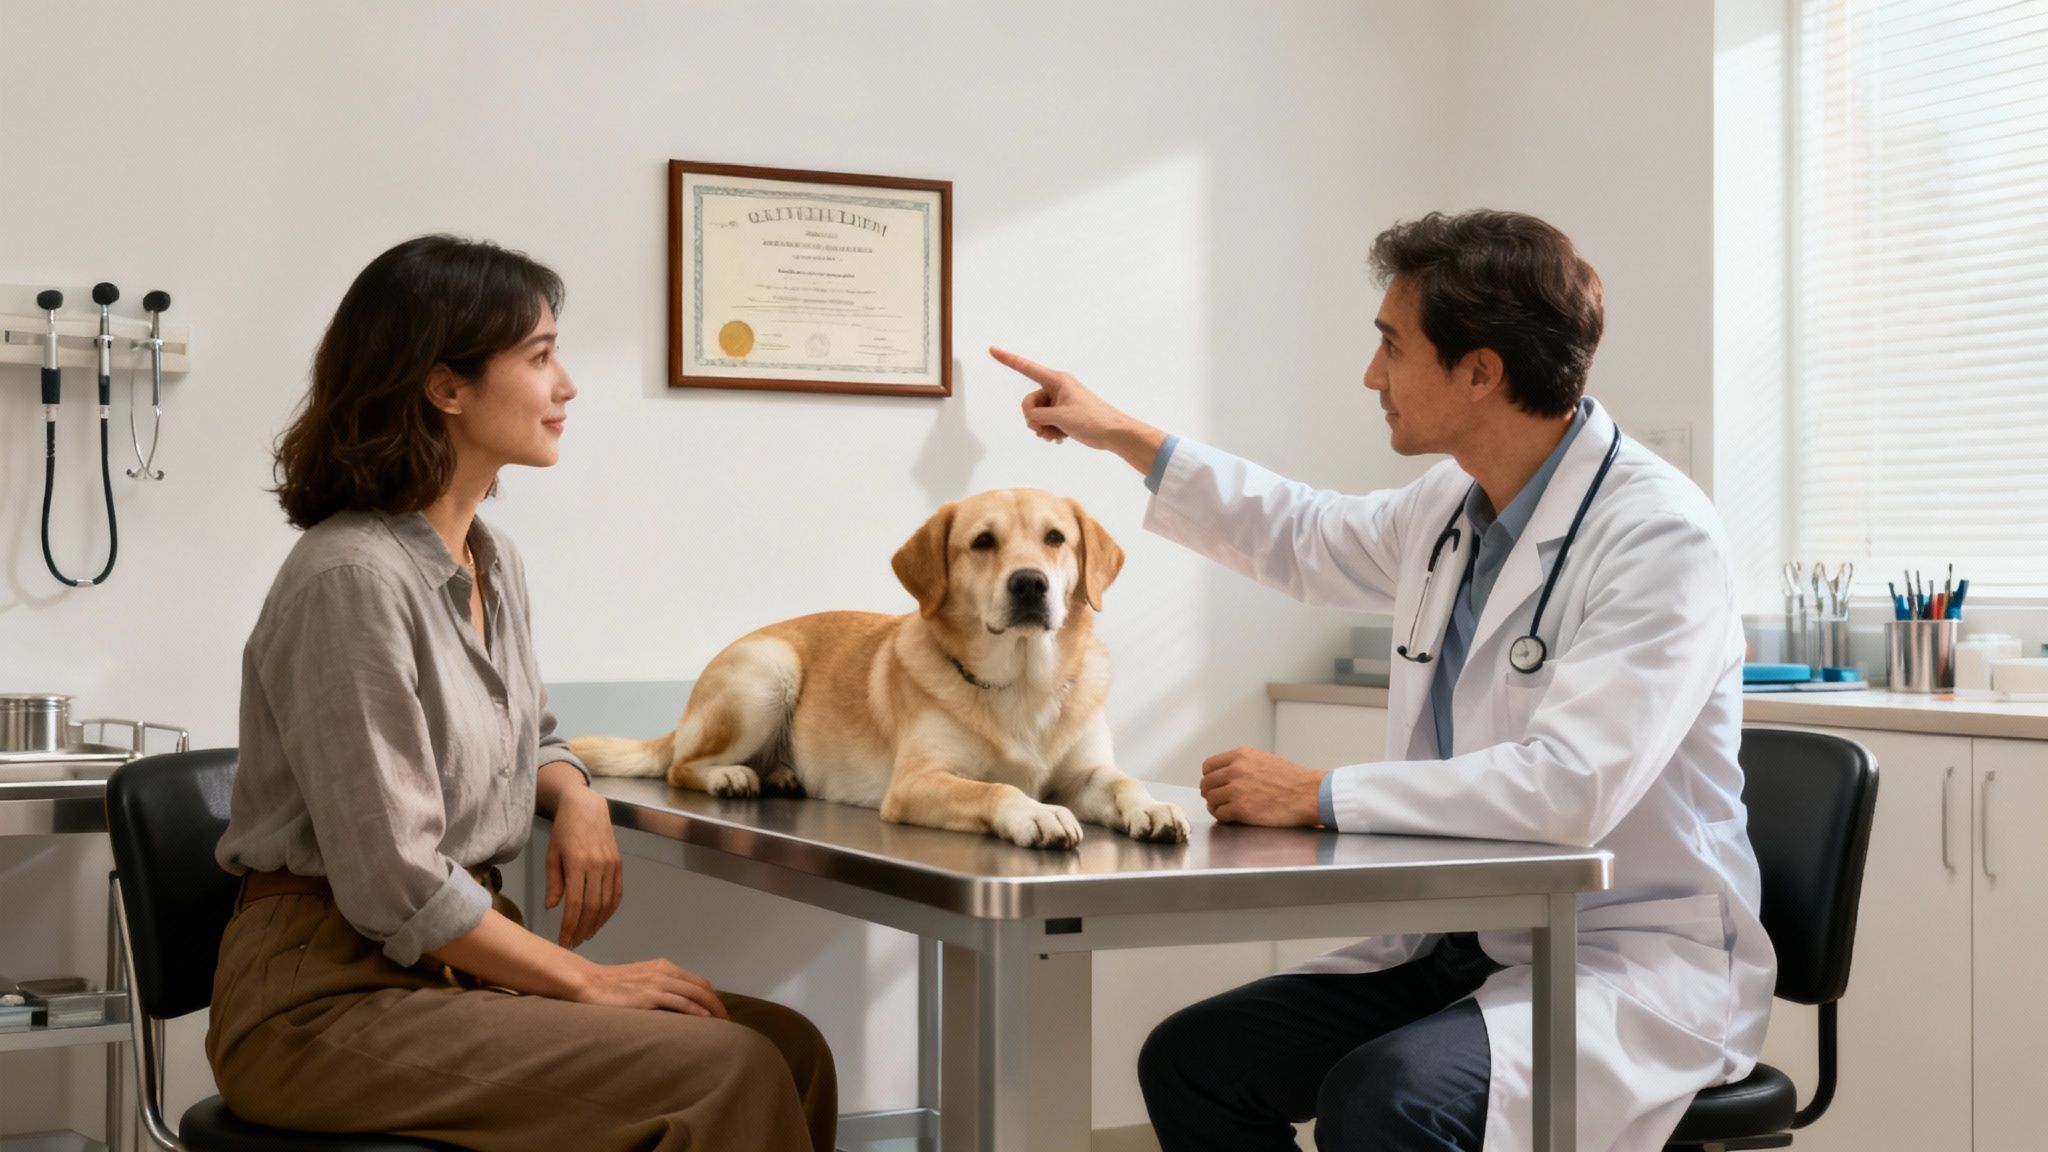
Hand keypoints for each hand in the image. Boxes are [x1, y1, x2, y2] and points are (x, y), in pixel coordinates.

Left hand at [546, 785, 622, 947]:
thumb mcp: (552, 854)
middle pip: (594, 907)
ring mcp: (612, 865)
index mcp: (578, 863)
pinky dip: (610, 910)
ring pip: (608, 903)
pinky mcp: (619, 864)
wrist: (587, 807)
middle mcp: (598, 865)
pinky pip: (617, 893)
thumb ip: (553, 882)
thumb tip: (552, 907)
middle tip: (573, 942)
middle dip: (583, 929)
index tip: (563, 940)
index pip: (576, 904)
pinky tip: (601, 919)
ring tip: (586, 935)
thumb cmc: (564, 829)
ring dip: (597, 923)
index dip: (570, 926)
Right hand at [572, 957, 728, 1018]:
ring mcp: (657, 982)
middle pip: (702, 987)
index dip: (712, 997)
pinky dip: (696, 1011)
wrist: (587, 983)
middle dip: (717, 1005)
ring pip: (695, 994)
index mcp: (663, 967)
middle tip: (727, 1022)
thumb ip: (657, 989)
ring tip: (722, 1025)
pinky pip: (680, 1003)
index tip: (719, 1013)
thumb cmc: (611, 987)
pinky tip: (705, 1021)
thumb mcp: (639, 982)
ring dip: (712, 1009)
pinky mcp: (649, 995)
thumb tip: (671, 1007)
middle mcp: (664, 972)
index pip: (698, 982)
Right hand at [988, 346, 1166, 472]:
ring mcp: (1060, 402)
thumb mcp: (1060, 417)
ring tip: (1057, 435)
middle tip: (1047, 428)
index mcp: (1057, 380)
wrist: (1113, 433)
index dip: (1008, 359)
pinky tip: (1060, 438)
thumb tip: (1032, 420)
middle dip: (1034, 419)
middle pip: (1029, 402)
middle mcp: (1057, 388)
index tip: (992, 350)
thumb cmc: (1092, 420)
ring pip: (1037, 415)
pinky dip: (1050, 431)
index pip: (1026, 368)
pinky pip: (1046, 421)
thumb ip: (1038, 415)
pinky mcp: (1064, 414)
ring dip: (1043, 428)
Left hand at [1199, 746, 1327, 826]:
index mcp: (1240, 755)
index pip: (1208, 766)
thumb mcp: (1264, 760)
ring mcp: (1236, 789)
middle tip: (1218, 800)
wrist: (1310, 794)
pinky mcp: (1241, 809)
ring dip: (1216, 807)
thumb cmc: (1292, 779)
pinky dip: (1223, 817)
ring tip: (1226, 810)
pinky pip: (1220, 814)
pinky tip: (1232, 817)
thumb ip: (1242, 764)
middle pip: (1206, 784)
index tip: (1214, 785)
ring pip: (1211, 800)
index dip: (1210, 778)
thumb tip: (1224, 775)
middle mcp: (1235, 770)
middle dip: (1211, 793)